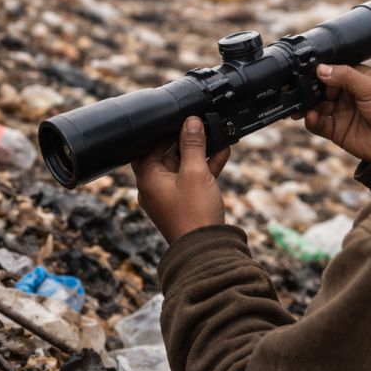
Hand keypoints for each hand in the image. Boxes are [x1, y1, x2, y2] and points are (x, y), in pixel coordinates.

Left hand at [130, 117, 230, 243]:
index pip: (148, 146)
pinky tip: (222, 151)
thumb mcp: (195, 172)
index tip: (180, 118)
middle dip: (187, 139)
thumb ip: (193, 145)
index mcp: (147, 178)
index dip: (164, 131)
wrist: (207, 251)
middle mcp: (154, 186)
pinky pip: (193, 178)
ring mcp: (170, 195)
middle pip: (167, 154)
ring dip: (199, 151)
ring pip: (183, 165)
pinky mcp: (185, 202)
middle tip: (201, 124)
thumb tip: (191, 122)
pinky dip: (205, 166)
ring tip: (216, 134)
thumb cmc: (195, 214)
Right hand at [297, 63, 370, 162]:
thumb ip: (345, 76)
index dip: (318, 72)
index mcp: (355, 78)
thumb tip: (321, 68)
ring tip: (300, 107)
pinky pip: (318, 124)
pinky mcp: (336, 130)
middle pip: (319, 88)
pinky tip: (310, 117)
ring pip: (315, 106)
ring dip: (305, 106)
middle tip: (297, 90)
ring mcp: (339, 112)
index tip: (305, 72)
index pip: (331, 71)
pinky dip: (311, 121)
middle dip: (307, 89)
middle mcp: (345, 94)